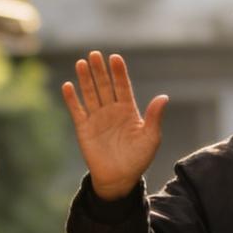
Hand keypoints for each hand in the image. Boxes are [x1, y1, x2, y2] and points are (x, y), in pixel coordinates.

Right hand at [61, 51, 168, 199]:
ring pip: (90, 94)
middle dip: (100, 70)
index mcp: (128, 110)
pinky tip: (68, 86)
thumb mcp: (151, 138)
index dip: (119, 73)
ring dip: (85, 79)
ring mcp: (97, 118)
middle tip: (95, 54)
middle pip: (104, 86)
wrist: (120, 178)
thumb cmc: (138, 159)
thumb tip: (164, 97)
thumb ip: (154, 117)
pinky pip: (77, 111)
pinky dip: (72, 99)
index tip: (115, 58)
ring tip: (81, 62)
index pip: (122, 86)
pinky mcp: (84, 128)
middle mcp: (111, 110)